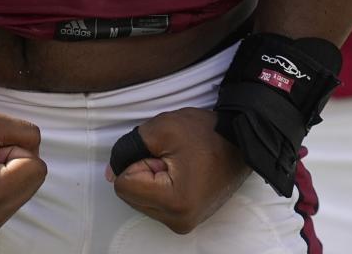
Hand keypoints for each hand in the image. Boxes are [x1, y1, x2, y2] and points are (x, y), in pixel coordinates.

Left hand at [105, 107, 248, 233]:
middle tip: (169, 157)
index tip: (160, 152)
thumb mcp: (162, 128)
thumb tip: (112, 170)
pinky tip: (180, 173)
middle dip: (142, 171)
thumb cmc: (205, 133)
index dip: (135, 160)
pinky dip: (159, 185)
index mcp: (174, 202)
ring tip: (176, 163)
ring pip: (140, 200)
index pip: (124, 185)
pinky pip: (154, 203)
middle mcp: (178, 221)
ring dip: (150, 178)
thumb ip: (129, 146)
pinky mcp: (186, 219)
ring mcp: (183, 223)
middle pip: (130, 195)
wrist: (239, 142)